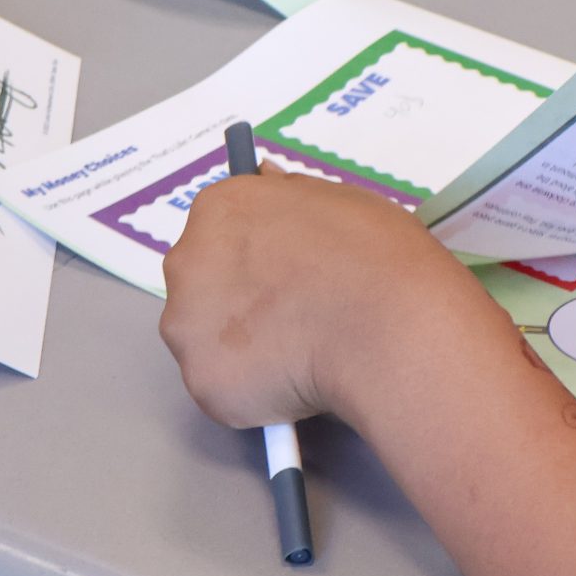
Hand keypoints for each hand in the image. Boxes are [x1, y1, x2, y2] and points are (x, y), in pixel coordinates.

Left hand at [161, 164, 476, 429]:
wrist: (388, 327)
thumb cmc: (374, 259)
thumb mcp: (339, 200)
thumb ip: (289, 195)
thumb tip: (267, 179)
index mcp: (219, 209)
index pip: (217, 232)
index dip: (251, 258)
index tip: (277, 276)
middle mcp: (188, 262)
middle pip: (201, 287)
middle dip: (237, 304)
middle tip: (289, 318)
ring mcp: (188, 326)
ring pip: (206, 344)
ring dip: (240, 352)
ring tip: (298, 355)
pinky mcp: (202, 381)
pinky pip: (223, 390)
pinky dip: (252, 395)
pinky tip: (293, 385)